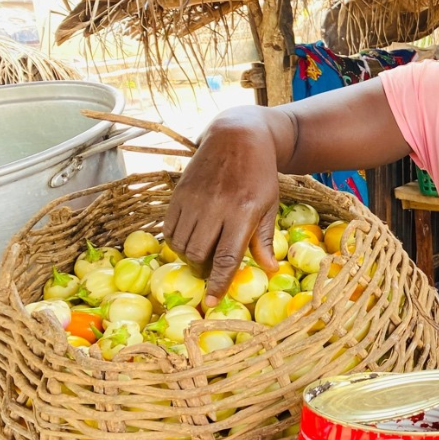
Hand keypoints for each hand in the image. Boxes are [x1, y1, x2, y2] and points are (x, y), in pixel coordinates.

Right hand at [163, 111, 281, 305]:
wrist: (237, 138)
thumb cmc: (259, 176)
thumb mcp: (269, 206)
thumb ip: (264, 239)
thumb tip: (270, 270)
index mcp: (243, 212)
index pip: (226, 257)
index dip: (218, 283)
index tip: (210, 301)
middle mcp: (216, 207)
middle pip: (199, 254)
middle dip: (202, 269)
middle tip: (210, 269)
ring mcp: (194, 199)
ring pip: (180, 244)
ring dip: (188, 256)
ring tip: (201, 251)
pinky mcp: (178, 193)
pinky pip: (169, 228)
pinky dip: (176, 240)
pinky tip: (189, 237)